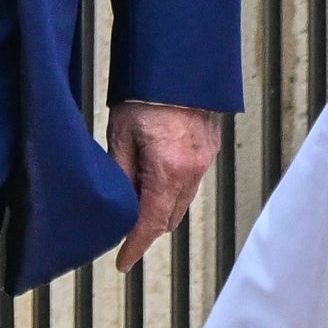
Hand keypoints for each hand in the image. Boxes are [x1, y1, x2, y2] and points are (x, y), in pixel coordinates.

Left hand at [110, 103, 222, 270]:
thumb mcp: (120, 137)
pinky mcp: (210, 150)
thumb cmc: (143, 95)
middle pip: (168, 218)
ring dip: (161, 207)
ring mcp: (205, 161)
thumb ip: (120, 175)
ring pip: (181, 202)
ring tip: (137, 197)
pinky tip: (156, 174)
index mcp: (168, 171)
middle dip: (146, 227)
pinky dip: (174, 188)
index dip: (135, 247)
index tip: (122, 262)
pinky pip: (191, 182)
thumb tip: (117, 206)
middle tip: (122, 225)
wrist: (178, 65)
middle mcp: (193, 171)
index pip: (150, 224)